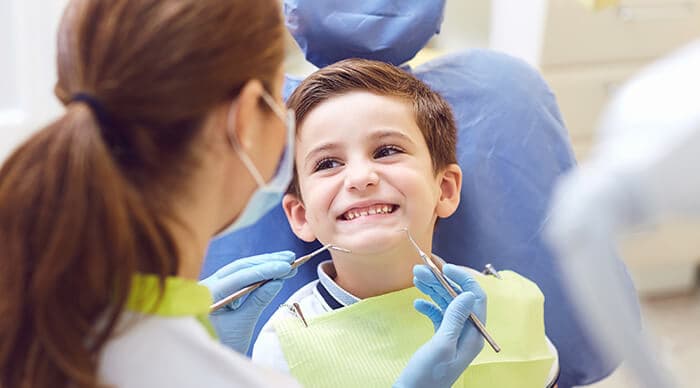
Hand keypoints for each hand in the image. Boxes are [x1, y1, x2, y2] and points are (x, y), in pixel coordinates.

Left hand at [199, 251, 295, 353]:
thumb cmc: (222, 344)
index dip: (265, 270)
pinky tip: (275, 270)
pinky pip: (241, 277)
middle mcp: (208, 285)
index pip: (240, 276)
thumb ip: (259, 300)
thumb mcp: (242, 324)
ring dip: (265, 265)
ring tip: (288, 262)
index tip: (286, 266)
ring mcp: (214, 286)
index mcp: (208, 294)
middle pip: (240, 268)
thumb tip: (277, 281)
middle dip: (267, 262)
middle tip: (290, 258)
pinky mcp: (221, 290)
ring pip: (241, 270)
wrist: (208, 359)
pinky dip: (259, 274)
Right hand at [394, 264, 486, 387]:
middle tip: (419, 270)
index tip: (444, 267)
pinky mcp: (441, 340)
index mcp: (474, 335)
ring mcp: (454, 337)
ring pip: (447, 305)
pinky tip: (416, 304)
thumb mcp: (442, 344)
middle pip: (459, 299)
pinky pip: (438, 316)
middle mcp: (467, 334)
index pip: (476, 298)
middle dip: (441, 282)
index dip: (463, 279)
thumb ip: (455, 318)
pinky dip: (428, 307)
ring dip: (432, 290)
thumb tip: (469, 293)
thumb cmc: (426, 375)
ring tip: (415, 277)